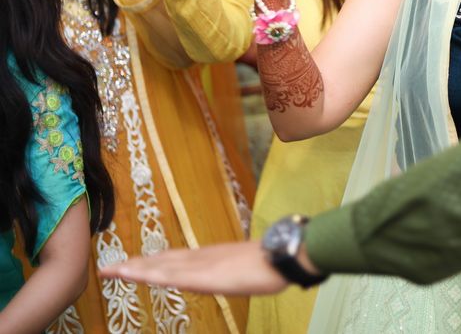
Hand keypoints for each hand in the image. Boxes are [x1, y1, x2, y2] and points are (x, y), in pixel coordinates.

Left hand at [98, 241, 289, 295]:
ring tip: (112, 271)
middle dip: (134, 265)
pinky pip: (173, 276)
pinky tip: (139, 276)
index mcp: (209, 257)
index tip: (129, 265)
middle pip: (161, 261)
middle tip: (108, 269)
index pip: (172, 259)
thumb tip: (229, 273)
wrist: (284, 253)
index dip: (149, 262)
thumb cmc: (272, 262)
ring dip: (136, 269)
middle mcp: (201, 258)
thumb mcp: (246, 269)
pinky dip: (154, 275)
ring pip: (162, 267)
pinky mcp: (206, 275)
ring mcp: (202, 265)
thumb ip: (232, 270)